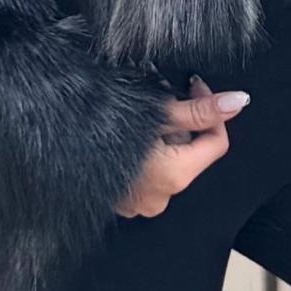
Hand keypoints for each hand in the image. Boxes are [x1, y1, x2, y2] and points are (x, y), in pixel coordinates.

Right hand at [114, 74, 249, 218]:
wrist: (51, 138)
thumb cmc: (104, 124)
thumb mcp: (157, 110)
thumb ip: (200, 110)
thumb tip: (240, 102)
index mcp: (176, 176)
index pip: (216, 142)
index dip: (210, 109)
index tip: (192, 86)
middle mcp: (162, 198)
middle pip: (191, 150)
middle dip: (182, 120)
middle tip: (158, 96)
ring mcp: (139, 204)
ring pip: (168, 159)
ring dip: (161, 134)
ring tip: (138, 113)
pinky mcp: (121, 200)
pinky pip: (146, 172)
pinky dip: (144, 152)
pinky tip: (125, 133)